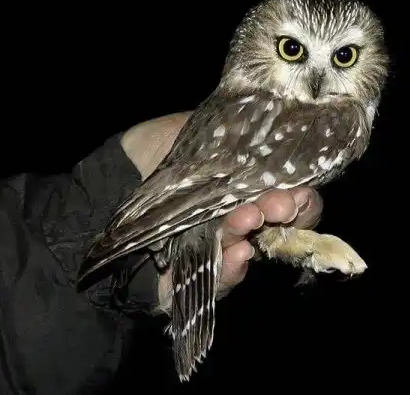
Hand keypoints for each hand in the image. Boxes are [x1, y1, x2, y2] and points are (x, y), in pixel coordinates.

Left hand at [120, 112, 322, 297]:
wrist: (107, 183)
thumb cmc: (152, 154)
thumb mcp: (195, 130)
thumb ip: (235, 131)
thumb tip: (274, 129)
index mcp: (249, 187)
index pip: (292, 198)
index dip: (302, 196)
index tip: (297, 189)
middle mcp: (241, 218)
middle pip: (280, 226)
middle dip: (285, 213)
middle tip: (279, 204)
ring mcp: (220, 248)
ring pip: (252, 249)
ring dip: (253, 233)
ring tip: (248, 217)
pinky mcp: (198, 275)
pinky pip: (223, 279)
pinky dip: (233, 269)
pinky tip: (238, 253)